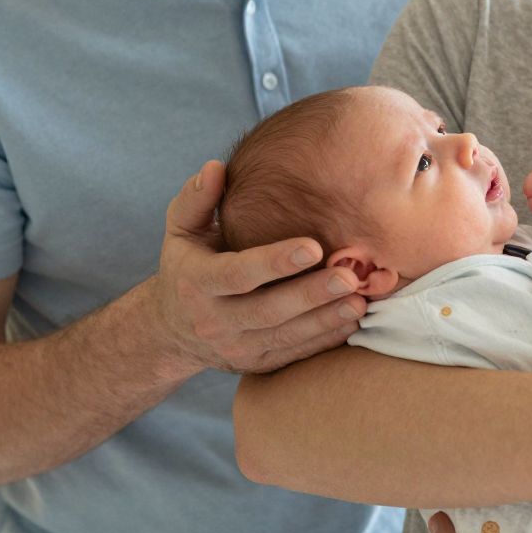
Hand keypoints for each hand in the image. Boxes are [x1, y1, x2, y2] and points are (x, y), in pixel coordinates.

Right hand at [146, 160, 366, 374]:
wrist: (171, 330)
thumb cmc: (187, 264)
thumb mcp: (181, 230)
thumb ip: (197, 199)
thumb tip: (215, 167)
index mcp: (196, 283)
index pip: (237, 274)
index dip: (274, 262)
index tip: (313, 246)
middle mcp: (214, 321)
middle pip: (268, 311)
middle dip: (311, 294)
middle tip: (350, 276)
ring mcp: (235, 348)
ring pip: (285, 337)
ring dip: (325, 319)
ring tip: (360, 300)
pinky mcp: (255, 365)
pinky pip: (293, 354)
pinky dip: (324, 340)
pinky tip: (353, 320)